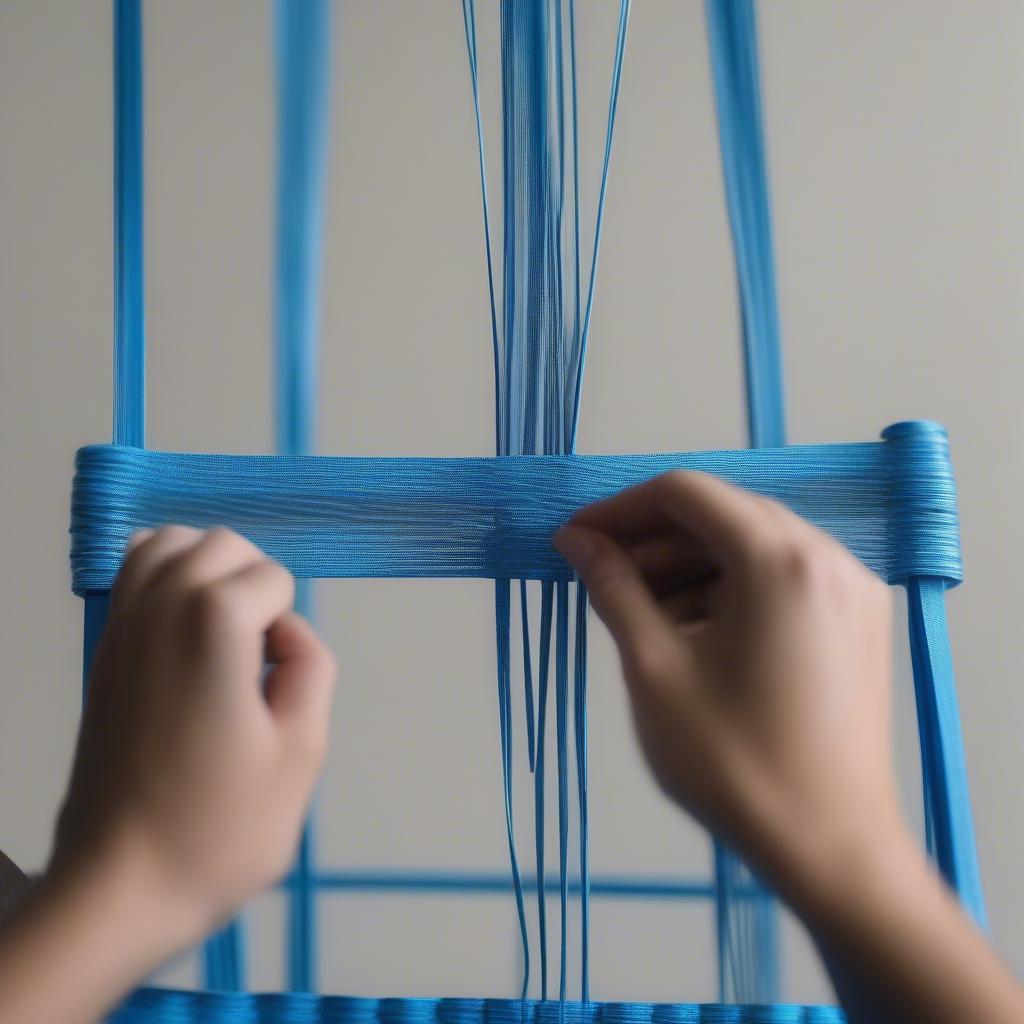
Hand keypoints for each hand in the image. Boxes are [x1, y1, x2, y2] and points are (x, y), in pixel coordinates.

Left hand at [54, 526, 335, 941]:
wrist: (121, 885)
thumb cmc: (220, 826)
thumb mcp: (303, 750)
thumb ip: (310, 667)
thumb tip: (284, 633)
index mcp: (212, 620)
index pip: (273, 578)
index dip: (291, 629)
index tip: (276, 688)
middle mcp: (159, 604)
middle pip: (223, 544)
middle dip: (255, 584)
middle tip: (260, 659)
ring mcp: (120, 625)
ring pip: (169, 543)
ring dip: (208, 569)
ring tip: (225, 633)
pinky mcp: (101, 651)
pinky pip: (131, 575)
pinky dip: (165, 578)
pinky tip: (187, 633)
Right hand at [554, 470, 899, 886]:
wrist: (830, 848)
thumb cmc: (731, 761)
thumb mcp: (654, 668)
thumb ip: (614, 588)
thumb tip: (575, 539)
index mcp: (779, 558)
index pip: (686, 493)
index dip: (620, 509)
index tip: (573, 540)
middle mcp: (827, 555)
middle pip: (722, 514)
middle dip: (653, 540)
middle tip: (598, 578)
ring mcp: (851, 588)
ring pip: (752, 546)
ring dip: (690, 566)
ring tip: (639, 613)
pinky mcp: (858, 621)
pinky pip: (782, 578)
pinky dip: (731, 589)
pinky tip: (692, 631)